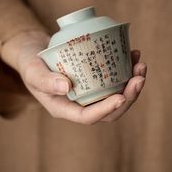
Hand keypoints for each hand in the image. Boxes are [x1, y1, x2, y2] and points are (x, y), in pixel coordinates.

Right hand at [1, 31, 146, 123]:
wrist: (36, 55)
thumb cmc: (31, 65)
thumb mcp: (32, 72)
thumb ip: (44, 81)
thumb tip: (66, 87)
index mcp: (65, 108)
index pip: (88, 117)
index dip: (106, 110)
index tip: (121, 97)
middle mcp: (80, 103)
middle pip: (109, 110)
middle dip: (128, 97)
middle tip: (139, 77)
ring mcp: (89, 92)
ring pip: (116, 95)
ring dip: (132, 83)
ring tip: (140, 64)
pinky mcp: (95, 80)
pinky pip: (114, 79)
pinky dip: (126, 69)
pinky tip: (132, 54)